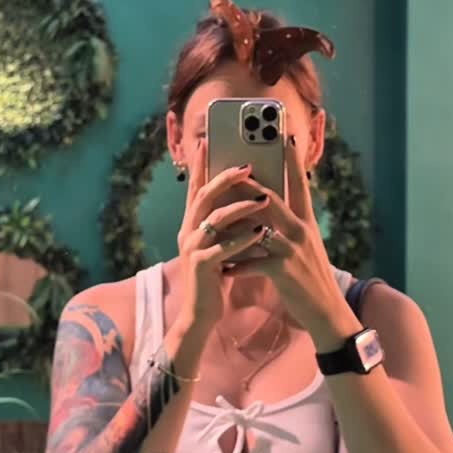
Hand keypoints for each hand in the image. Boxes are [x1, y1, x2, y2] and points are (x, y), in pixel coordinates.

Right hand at [176, 138, 271, 327]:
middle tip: (247, 165)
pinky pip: (221, 248)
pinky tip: (259, 233)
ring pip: (213, 219)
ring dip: (240, 206)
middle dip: (225, 178)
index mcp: (192, 223)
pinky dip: (241, 239)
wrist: (202, 313)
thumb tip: (249, 194)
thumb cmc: (216, 275)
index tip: (209, 140)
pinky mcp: (200, 267)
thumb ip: (228, 221)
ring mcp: (191, 248)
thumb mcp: (221, 242)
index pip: (196, 187)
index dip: (201, 164)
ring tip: (264, 198)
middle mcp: (188, 231)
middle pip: (203, 196)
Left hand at [222, 135, 344, 340]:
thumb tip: (264, 203)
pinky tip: (223, 269)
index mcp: (306, 221)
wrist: (326, 311)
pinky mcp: (284, 270)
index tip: (285, 136)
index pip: (299, 184)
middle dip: (250, 185)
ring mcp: (293, 249)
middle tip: (233, 168)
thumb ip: (287, 223)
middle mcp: (301, 230)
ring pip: (258, 227)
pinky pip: (253, 263)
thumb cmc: (309, 276)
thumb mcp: (304, 245)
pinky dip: (236, 266)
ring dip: (234, 224)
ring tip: (212, 219)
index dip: (292, 160)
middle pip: (273, 199)